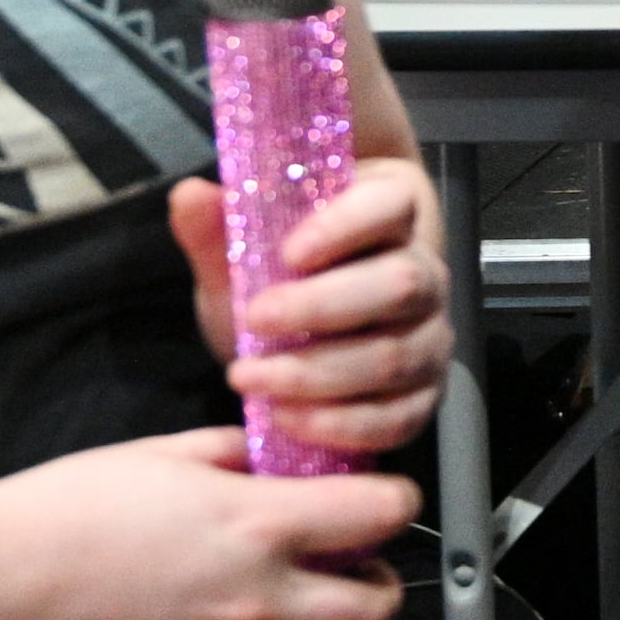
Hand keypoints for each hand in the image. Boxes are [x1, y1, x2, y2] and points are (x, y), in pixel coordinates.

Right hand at [0, 429, 412, 619]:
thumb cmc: (62, 510)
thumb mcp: (161, 455)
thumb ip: (234, 455)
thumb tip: (273, 458)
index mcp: (257, 526)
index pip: (380, 516)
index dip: (393, 500)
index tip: (378, 498)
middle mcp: (256, 600)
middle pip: (371, 612)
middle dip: (378, 586)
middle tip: (355, 565)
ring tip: (296, 606)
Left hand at [170, 160, 449, 458]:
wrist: (309, 333)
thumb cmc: (278, 279)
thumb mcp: (243, 253)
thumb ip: (217, 228)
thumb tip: (190, 195)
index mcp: (390, 216)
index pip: (388, 207)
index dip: (344, 227)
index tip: (287, 253)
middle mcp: (424, 275)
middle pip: (400, 284)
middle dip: (323, 306)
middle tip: (255, 319)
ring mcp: (429, 338)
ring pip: (396, 355)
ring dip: (318, 373)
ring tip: (250, 377)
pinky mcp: (421, 397)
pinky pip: (399, 417)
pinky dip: (343, 425)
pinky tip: (287, 418)